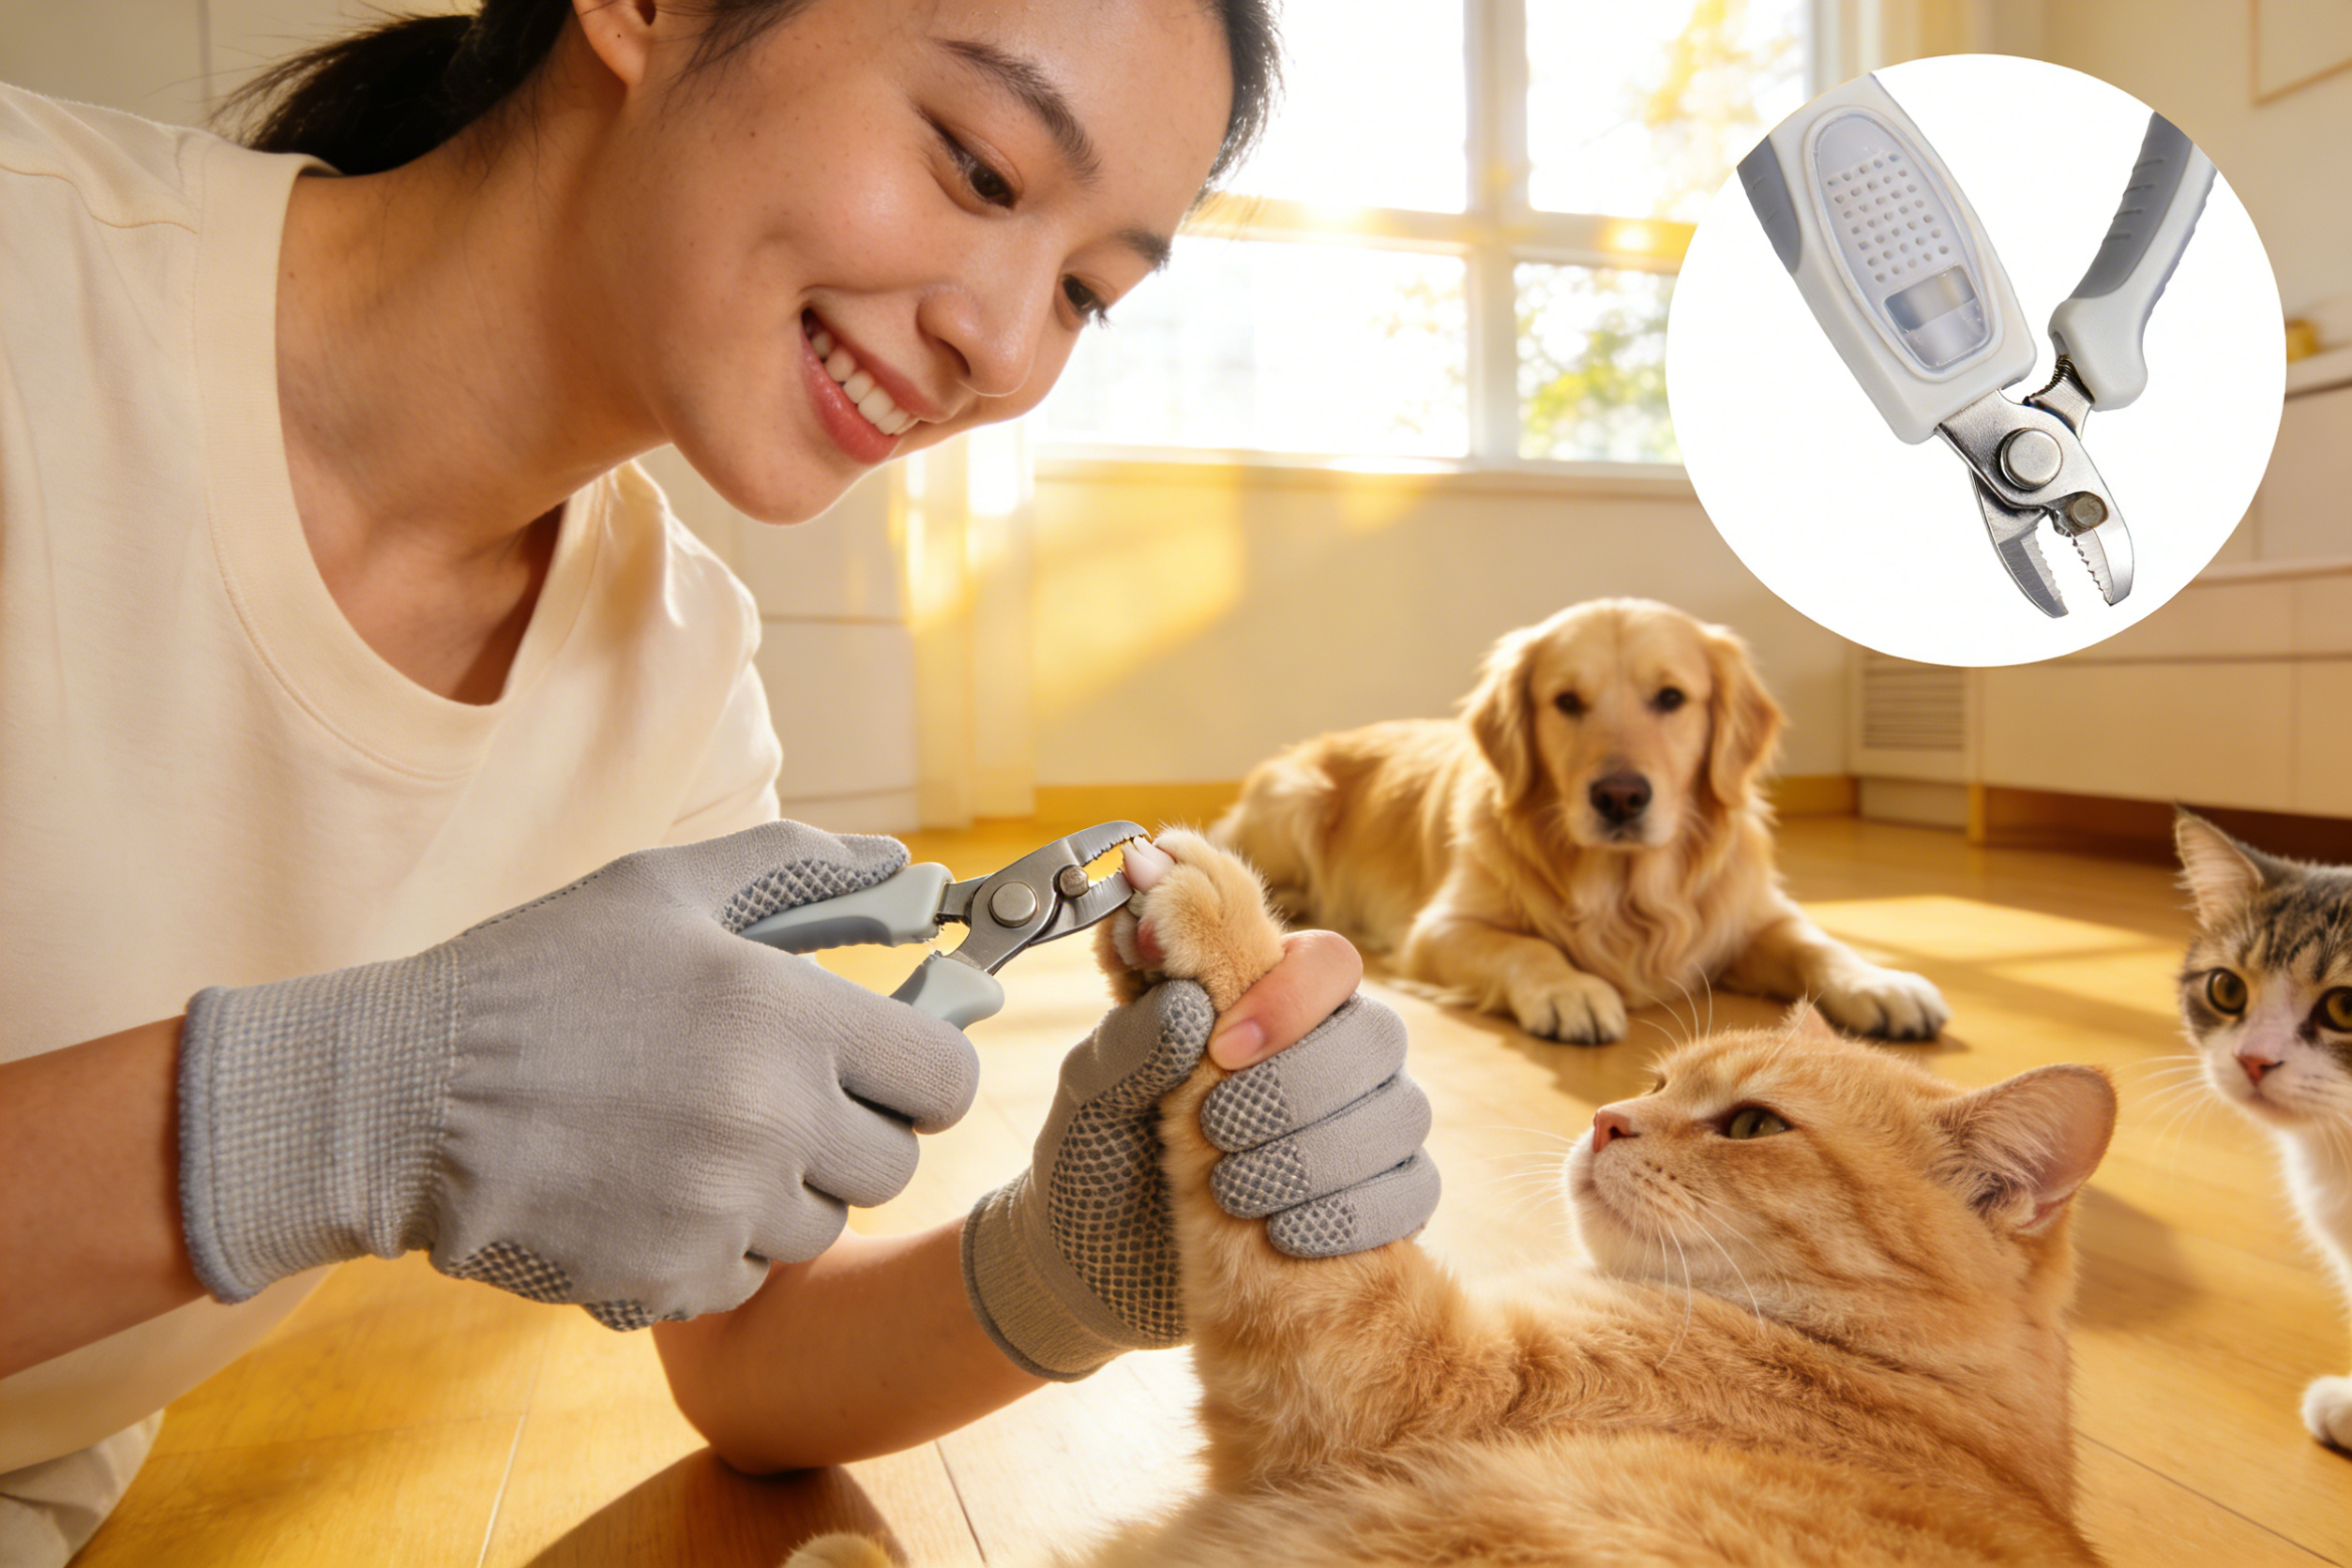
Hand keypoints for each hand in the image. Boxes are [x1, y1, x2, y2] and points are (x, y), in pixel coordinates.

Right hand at [178, 822, 977, 1327]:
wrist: (399, 1097)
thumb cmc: (536, 977)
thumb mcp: (663, 887)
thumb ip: (799, 865)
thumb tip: (905, 865)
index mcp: (788, 1018)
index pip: (946, 1079)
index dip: (924, 1070)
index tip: (886, 1062)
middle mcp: (772, 1123)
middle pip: (894, 1164)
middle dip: (855, 1133)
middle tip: (782, 1098)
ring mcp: (721, 1212)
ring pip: (823, 1227)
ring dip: (784, 1192)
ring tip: (698, 1137)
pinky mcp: (669, 1280)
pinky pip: (744, 1276)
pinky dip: (715, 1244)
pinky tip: (649, 1189)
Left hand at [960, 975, 1435, 1380]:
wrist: (1097, 1272)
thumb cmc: (1097, 1159)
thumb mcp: (1090, 1096)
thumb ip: (1132, 1041)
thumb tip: (1190, 1004)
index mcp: (1268, 1002)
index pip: (1328, 963)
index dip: (1290, 999)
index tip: (1223, 1050)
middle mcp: (1332, 1054)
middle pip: (1376, 1036)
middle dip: (1298, 1090)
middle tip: (1219, 1133)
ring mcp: (1366, 1127)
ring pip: (1400, 1114)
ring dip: (1315, 1158)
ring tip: (1233, 1193)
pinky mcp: (1379, 1202)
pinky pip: (1411, 1191)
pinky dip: (1352, 1214)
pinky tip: (1285, 1234)